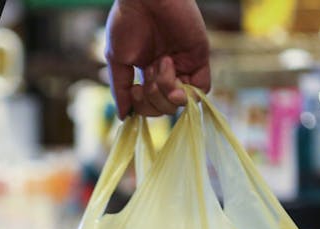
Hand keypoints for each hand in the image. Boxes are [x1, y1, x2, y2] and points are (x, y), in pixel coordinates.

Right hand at [105, 0, 210, 118]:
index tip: (135, 89)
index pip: (149, 106)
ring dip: (166, 91)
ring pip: (180, 102)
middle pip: (165, 108)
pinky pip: (202, 89)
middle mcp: (167, 71)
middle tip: (148, 75)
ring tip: (161, 63)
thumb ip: (121, 88)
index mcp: (147, 72)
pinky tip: (173, 74)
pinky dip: (187, 92)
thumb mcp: (117, 59)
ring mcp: (184, 65)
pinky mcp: (199, 57)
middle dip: (153, 100)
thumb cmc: (127, 21)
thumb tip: (124, 117)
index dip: (142, 106)